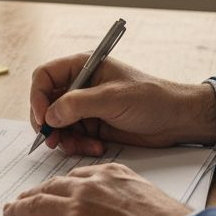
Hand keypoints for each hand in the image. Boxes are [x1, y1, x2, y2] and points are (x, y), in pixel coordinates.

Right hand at [30, 55, 215, 155]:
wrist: (177, 120)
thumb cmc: (152, 98)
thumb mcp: (113, 98)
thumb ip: (78, 104)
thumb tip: (49, 115)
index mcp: (84, 67)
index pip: (45, 76)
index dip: (37, 96)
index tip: (42, 117)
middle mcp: (81, 86)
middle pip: (47, 103)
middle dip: (49, 123)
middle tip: (53, 140)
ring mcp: (87, 107)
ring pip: (58, 124)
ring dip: (65, 139)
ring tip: (81, 147)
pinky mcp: (94, 126)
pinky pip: (73, 138)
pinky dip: (79, 146)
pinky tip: (96, 148)